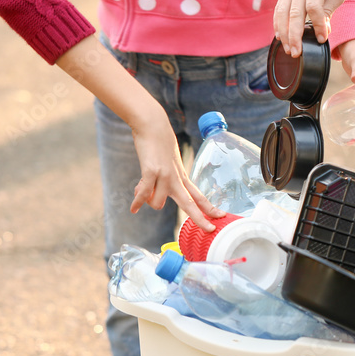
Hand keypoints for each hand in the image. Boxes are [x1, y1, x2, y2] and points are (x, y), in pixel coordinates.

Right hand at [127, 116, 223, 230]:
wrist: (152, 125)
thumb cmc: (159, 143)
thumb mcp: (168, 163)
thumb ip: (165, 180)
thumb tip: (154, 197)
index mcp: (182, 177)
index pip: (199, 196)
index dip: (210, 208)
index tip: (221, 217)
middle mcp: (176, 179)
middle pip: (191, 204)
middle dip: (200, 219)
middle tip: (210, 230)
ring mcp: (165, 176)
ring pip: (158, 204)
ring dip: (148, 202)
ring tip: (139, 193)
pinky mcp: (152, 171)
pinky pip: (144, 194)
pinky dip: (137, 202)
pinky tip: (133, 209)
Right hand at [274, 0, 350, 56]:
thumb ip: (329, 9)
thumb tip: (322, 30)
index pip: (314, 7)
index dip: (318, 25)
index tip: (322, 39)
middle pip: (294, 13)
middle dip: (295, 36)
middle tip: (296, 53)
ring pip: (282, 13)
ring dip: (284, 33)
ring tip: (288, 50)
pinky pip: (279, 9)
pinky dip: (278, 24)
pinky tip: (279, 38)